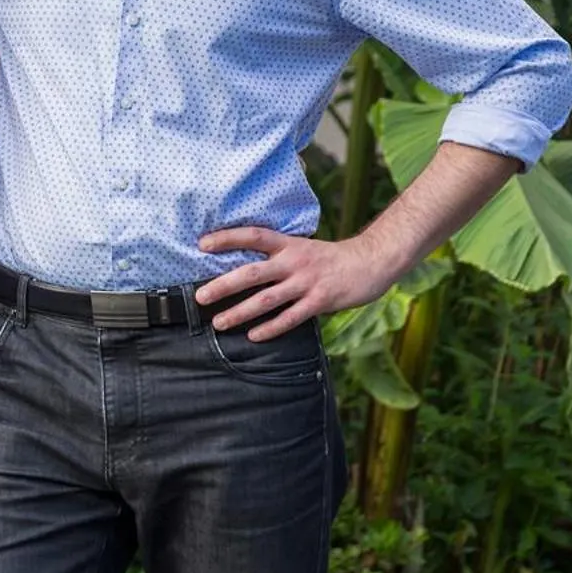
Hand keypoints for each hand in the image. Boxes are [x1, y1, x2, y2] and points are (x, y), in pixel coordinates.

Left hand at [193, 228, 395, 340]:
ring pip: (267, 299)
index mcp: (288, 244)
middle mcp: (294, 261)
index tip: (202, 244)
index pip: (253, 235)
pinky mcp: (320, 301)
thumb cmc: (331, 258)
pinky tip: (254, 336)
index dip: (227, 238)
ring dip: (240, 312)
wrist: (371, 262)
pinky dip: (271, 328)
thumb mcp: (303, 247)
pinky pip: (290, 318)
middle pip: (252, 273)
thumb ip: (279, 256)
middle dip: (224, 285)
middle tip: (200, 296)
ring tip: (219, 322)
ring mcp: (306, 282)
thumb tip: (246, 266)